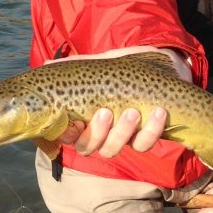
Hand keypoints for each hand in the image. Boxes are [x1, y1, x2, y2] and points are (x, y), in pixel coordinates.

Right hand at [42, 46, 190, 156]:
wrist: (167, 68)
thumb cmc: (130, 66)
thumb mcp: (106, 63)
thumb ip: (79, 66)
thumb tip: (45, 67)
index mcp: (85, 116)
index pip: (67, 134)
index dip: (66, 134)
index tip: (74, 121)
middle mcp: (100, 131)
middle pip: (87, 147)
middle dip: (96, 132)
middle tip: (106, 112)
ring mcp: (121, 137)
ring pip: (112, 149)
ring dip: (122, 132)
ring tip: (133, 112)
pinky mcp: (145, 138)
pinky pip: (143, 144)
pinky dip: (151, 130)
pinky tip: (158, 111)